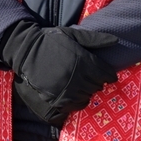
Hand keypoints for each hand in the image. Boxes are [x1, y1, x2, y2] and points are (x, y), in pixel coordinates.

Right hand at [2, 22, 117, 124]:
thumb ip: (94, 38)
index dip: (108, 75)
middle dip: (97, 83)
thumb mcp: (72, 34)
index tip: (106, 74)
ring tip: (82, 87)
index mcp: (83, 60)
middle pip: (97, 86)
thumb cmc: (50, 40)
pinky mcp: (54, 97)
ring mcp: (65, 88)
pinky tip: (74, 96)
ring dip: (87, 92)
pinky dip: (76, 102)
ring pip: (86, 96)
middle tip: (92, 79)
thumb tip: (115, 40)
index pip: (105, 74)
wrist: (25, 50)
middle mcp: (76, 76)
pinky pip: (72, 105)